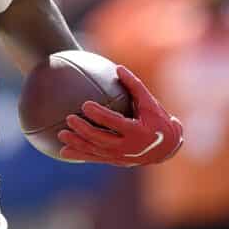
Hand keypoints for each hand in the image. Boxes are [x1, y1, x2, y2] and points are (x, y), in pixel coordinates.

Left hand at [57, 66, 183, 165]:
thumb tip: (118, 67)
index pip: (115, 123)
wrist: (168, 148)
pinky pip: (95, 158)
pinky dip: (80, 155)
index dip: (100, 115)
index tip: (84, 105)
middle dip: (84, 130)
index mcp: (138, 131)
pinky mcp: (115, 161)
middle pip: (102, 139)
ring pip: (96, 151)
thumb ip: (134, 86)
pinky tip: (63, 152)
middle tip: (69, 119)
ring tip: (61, 135)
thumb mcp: (150, 103)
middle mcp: (129, 147)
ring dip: (77, 144)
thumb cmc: (157, 120)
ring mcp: (122, 157)